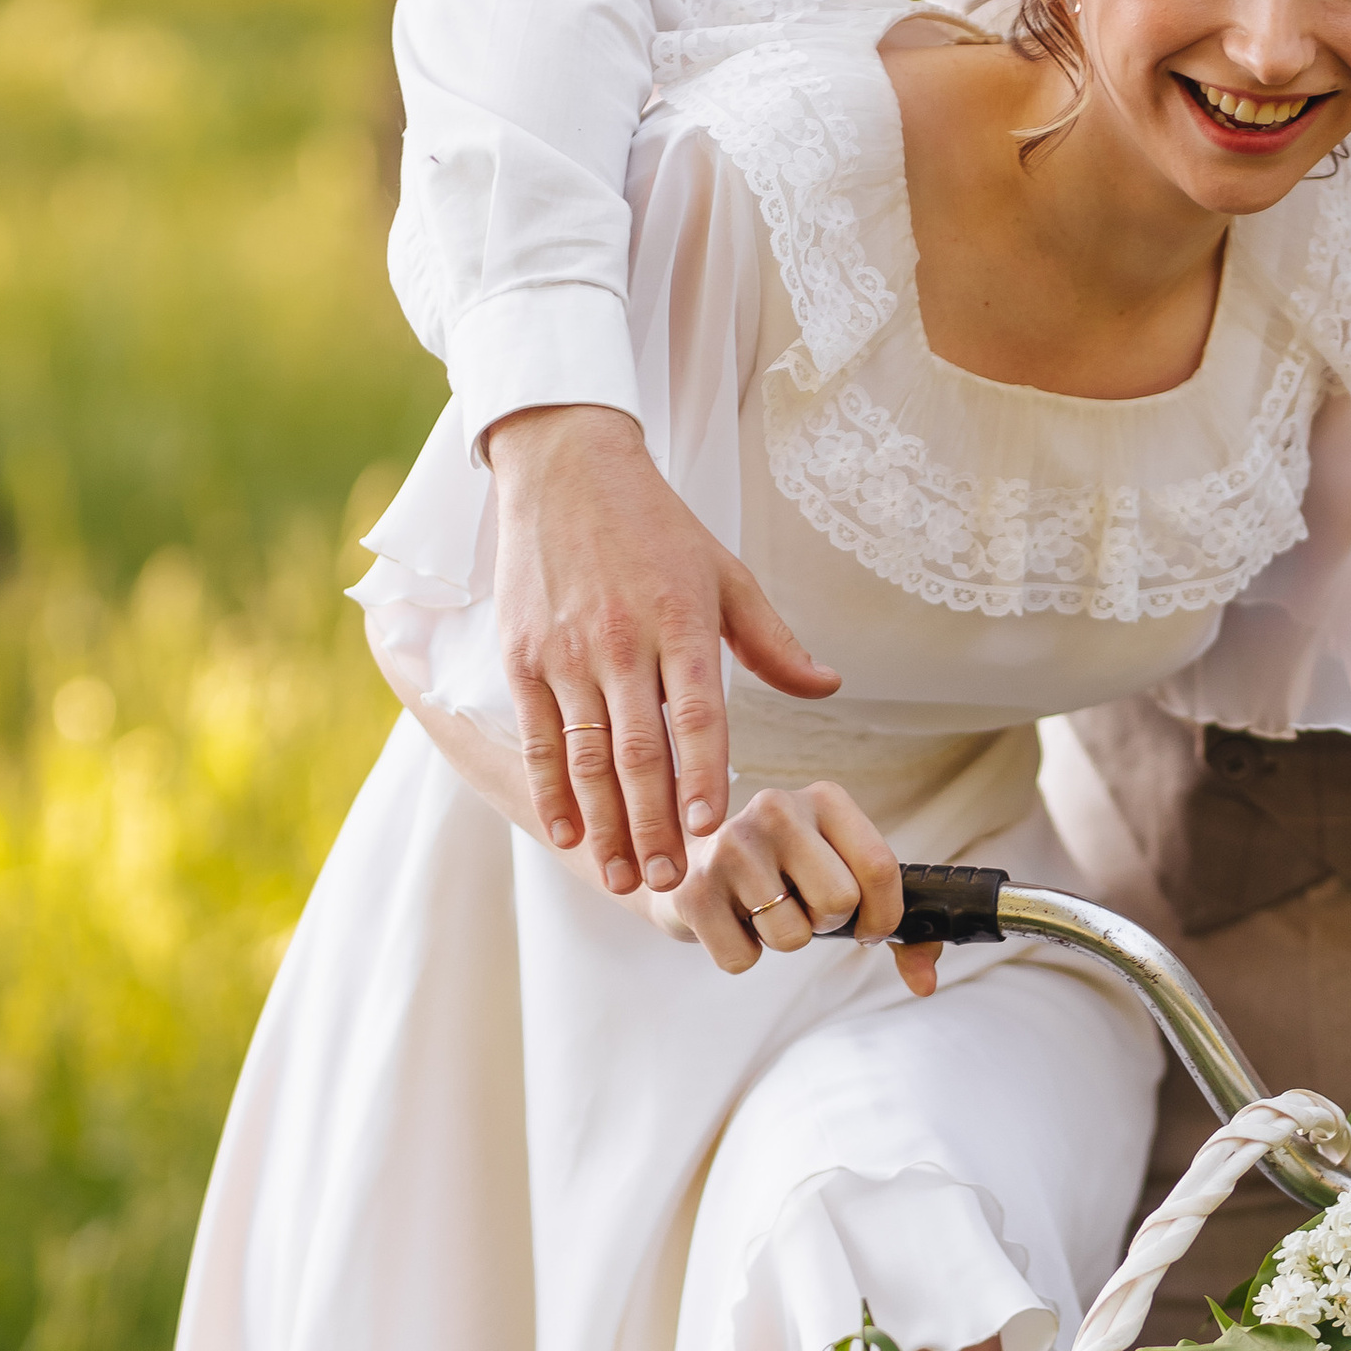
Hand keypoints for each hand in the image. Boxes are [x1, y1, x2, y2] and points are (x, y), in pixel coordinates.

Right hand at [486, 404, 837, 895]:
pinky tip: (567, 831)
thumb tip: (828, 687)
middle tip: (665, 882)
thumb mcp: (725, 573)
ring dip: (603, 823)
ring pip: (586, 756)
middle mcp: (621, 642)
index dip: (701, 775)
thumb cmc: (656, 526)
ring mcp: (566, 653)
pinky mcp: (523, 656)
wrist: (565, 468)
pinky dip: (550, 790)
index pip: (696, 715)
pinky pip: (539, 736)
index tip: (707, 829)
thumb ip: (773, 641)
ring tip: (620, 875)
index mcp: (681, 623)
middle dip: (651, 824)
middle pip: (638, 751)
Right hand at [636, 781, 938, 994]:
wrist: (685, 859)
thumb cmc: (780, 871)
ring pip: (792, 937)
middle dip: (826, 923)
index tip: (868, 928)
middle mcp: (778, 809)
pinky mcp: (692, 888)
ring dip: (782, 938)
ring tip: (759, 905)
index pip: (880, 867)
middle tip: (799, 904)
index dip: (883, 916)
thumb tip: (926, 982)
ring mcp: (730, 846)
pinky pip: (742, 959)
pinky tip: (728, 917)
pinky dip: (741, 953)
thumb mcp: (837, 873)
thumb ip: (890, 923)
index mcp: (825, 799)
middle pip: (839, 903)